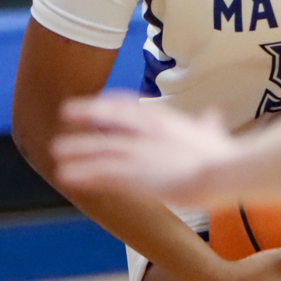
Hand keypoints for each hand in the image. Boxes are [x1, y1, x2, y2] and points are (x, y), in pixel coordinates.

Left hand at [53, 93, 237, 204]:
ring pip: (99, 149)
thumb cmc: (224, 156)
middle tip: (66, 114)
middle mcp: (145, 132)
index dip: (110, 104)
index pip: (129, 105)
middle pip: (108, 121)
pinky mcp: (134, 176)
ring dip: (77, 150)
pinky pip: (101, 174)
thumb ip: (209, 124)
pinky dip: (82, 174)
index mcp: (164, 120)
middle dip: (86, 116)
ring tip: (56, 152)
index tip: (96, 103)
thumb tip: (214, 115)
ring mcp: (138, 153)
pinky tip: (67, 177)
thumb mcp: (214, 134)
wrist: (223, 173)